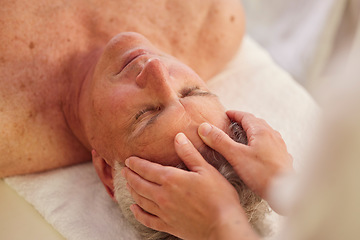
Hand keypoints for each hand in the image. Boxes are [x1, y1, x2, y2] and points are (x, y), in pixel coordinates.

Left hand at [122, 133, 257, 239]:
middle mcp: (163, 195)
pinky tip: (134, 209)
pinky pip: (147, 219)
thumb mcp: (206, 170)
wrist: (223, 226)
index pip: (146, 169)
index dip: (135, 164)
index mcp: (171, 179)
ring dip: (132, 191)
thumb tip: (178, 137)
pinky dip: (137, 213)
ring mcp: (164, 212)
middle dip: (130, 176)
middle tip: (124, 171)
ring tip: (128, 185)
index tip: (128, 160)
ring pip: (140, 200)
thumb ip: (189, 153)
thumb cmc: (219, 196)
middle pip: (139, 184)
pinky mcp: (168, 225)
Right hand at [198, 111, 293, 203]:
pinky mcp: (282, 158)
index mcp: (261, 131)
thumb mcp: (236, 155)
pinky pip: (270, 146)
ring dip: (252, 134)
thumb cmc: (263, 173)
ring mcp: (279, 147)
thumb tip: (205, 128)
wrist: (285, 192)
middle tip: (232, 125)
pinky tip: (257, 154)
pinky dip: (260, 145)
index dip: (234, 114)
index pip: (246, 116)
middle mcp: (273, 136)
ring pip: (264, 135)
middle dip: (243, 123)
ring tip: (243, 139)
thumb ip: (220, 141)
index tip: (226, 114)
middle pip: (256, 124)